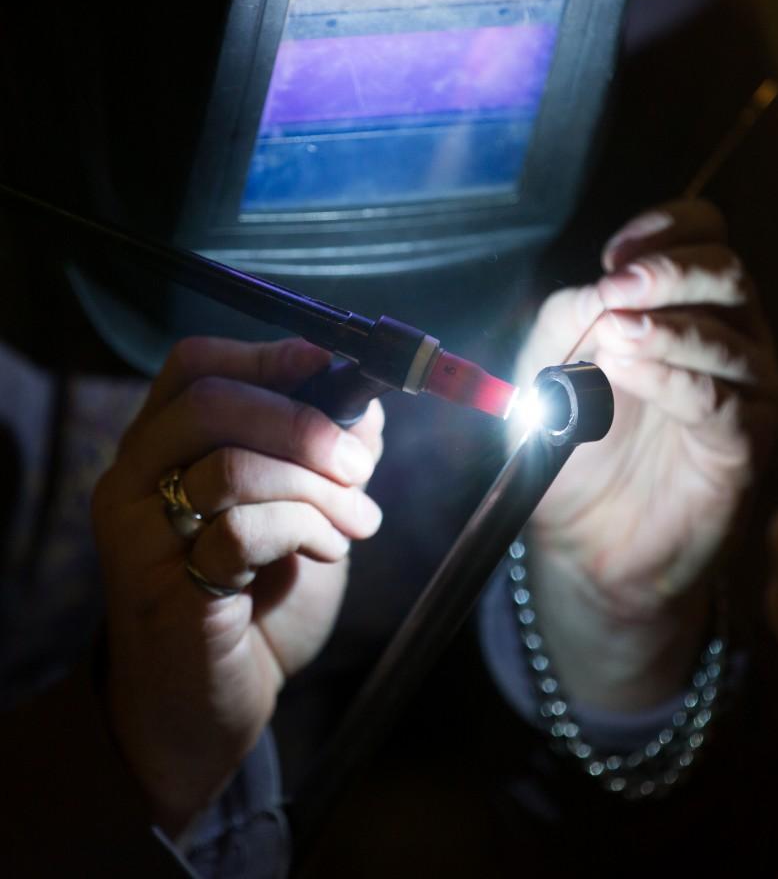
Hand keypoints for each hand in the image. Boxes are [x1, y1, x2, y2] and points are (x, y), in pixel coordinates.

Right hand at [91, 336, 383, 834]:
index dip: (265, 354)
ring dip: (318, 489)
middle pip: (210, 402)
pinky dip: (304, 531)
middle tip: (357, 465)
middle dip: (303, 424)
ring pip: (231, 466)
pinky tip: (328, 554)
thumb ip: (324, 454)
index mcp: (163, 446)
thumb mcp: (302, 508)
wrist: (215, 700)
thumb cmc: (258, 595)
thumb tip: (364, 404)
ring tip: (356, 522)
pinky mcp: (163, 590)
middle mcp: (134, 479)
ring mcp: (140, 534)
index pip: (194, 365)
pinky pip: (242, 532)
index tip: (326, 366)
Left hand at [515, 201, 777, 706]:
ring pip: (729, 338)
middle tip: (617, 288)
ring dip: (667, 329)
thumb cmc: (570, 445)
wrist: (580, 536)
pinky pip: (719, 401)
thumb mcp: (546, 368)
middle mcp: (726, 339)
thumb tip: (601, 286)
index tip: (615, 254)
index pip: (704, 237)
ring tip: (614, 339)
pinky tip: (628, 374)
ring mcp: (742, 393)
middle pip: (726, 274)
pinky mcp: (741, 445)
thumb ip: (567, 320)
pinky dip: (672, 379)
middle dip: (669, 272)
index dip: (667, 231)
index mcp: (684, 306)